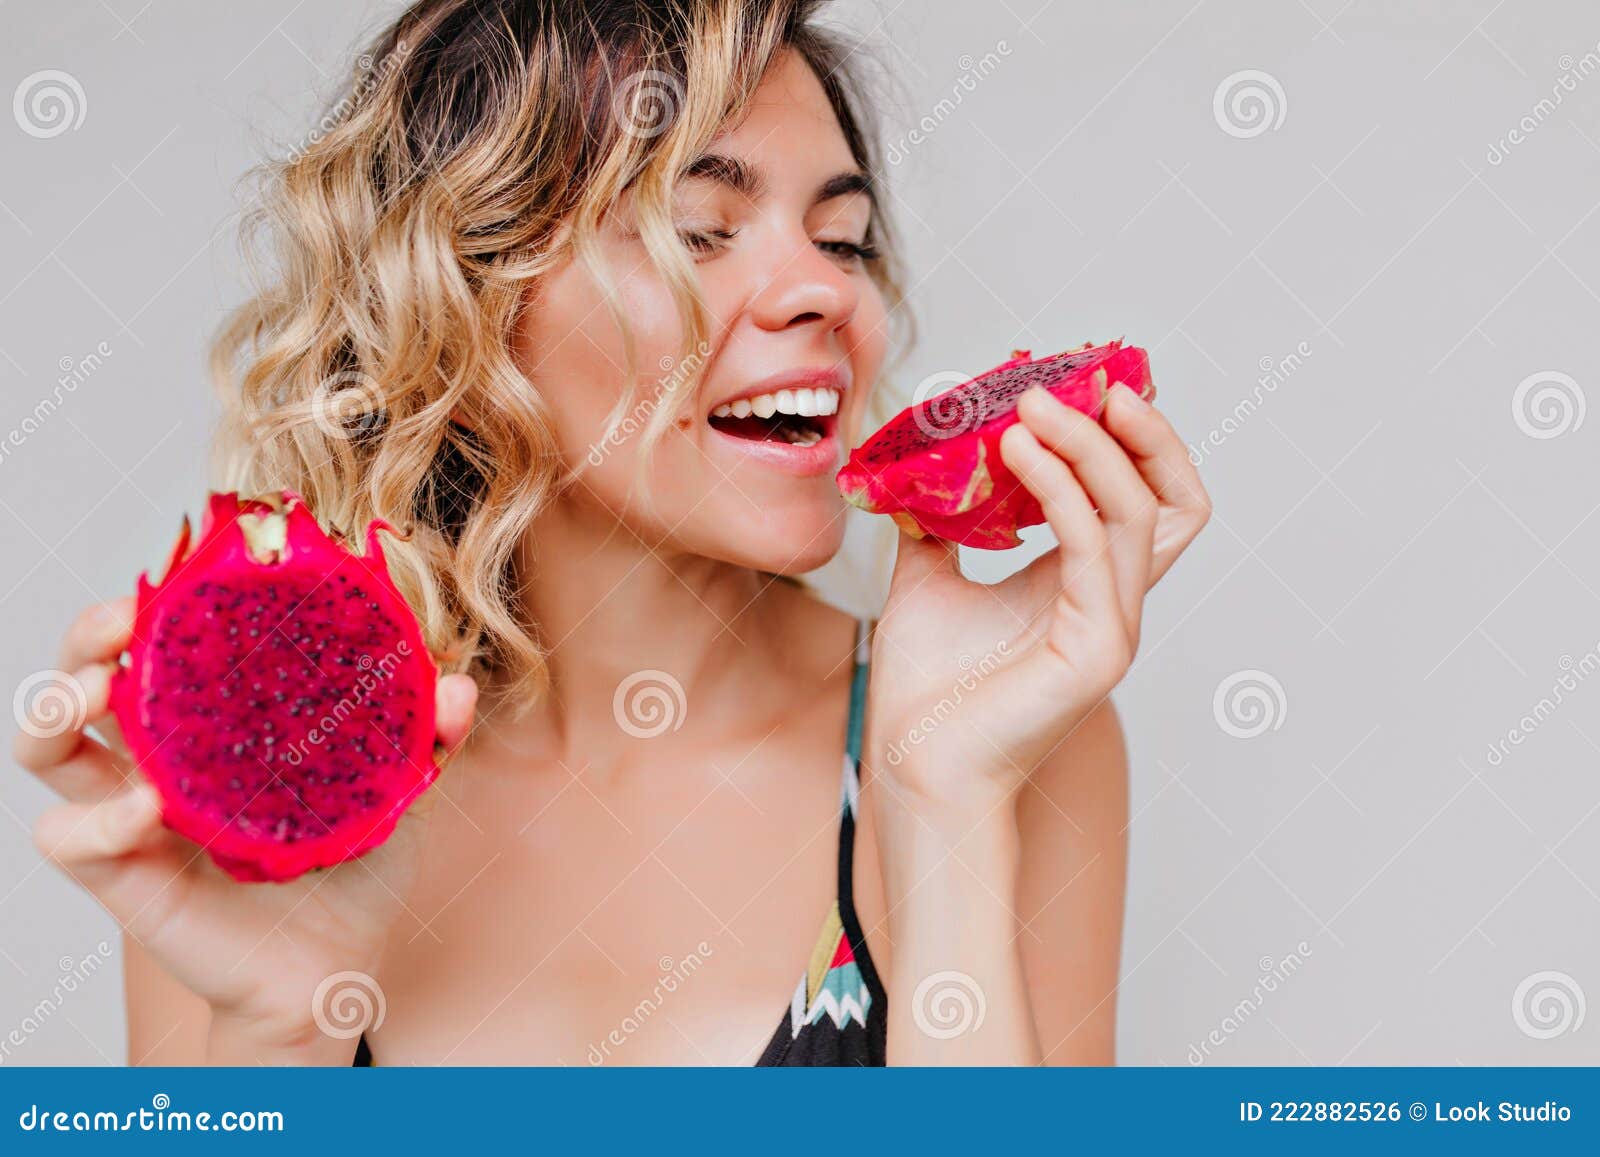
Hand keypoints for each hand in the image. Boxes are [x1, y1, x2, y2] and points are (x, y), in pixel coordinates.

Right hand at [13, 596, 476, 1050]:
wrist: (337, 964)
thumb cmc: (353, 866)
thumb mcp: (398, 786)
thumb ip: (428, 733)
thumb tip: (455, 684)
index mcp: (214, 720)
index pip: (166, 641)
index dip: (159, 598)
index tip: (184, 562)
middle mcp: (159, 755)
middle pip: (85, 673)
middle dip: (87, 633)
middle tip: (126, 616)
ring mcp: (130, 812)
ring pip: (46, 746)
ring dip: (53, 707)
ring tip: (99, 689)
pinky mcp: (119, 873)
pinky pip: (70, 837)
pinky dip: (97, 818)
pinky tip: (146, 807)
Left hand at [868, 383, 1209, 810]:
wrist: (914, 766)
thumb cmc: (926, 690)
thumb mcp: (927, 581)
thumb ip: (937, 523)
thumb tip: (918, 462)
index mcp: (1084, 584)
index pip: (1143, 497)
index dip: (1127, 437)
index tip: (1076, 384)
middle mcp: (1114, 601)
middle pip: (1172, 499)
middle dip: (1142, 431)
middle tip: (1088, 378)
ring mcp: (1115, 627)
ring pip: (1138, 512)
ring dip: (1089, 446)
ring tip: (1029, 404)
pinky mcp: (1098, 651)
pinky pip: (1094, 550)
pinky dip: (1062, 490)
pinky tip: (1016, 451)